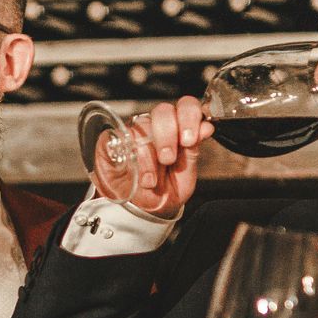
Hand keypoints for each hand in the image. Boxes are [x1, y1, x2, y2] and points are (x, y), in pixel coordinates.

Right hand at [93, 97, 213, 215]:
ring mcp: (133, 132)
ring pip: (142, 127)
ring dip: (149, 156)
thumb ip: (193, 151)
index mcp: (178, 129)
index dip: (189, 117)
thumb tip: (206, 127)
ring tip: (151, 180)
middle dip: (168, 135)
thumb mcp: (185, 175)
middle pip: (163, 111)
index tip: (189, 140)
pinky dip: (130, 157)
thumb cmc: (166, 191)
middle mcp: (156, 126)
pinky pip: (120, 137)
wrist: (142, 211)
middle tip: (168, 159)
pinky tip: (135, 173)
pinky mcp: (111, 141)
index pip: (186, 106)